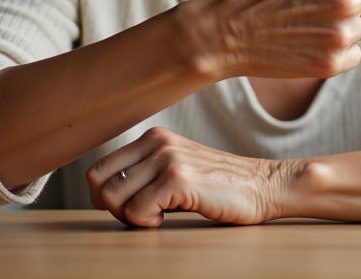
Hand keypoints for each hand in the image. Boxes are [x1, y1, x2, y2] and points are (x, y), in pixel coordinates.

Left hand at [86, 127, 289, 227]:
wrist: (263, 185)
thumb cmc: (220, 185)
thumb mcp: (177, 167)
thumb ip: (145, 172)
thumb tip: (104, 196)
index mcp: (153, 137)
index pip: (98, 168)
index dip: (104, 195)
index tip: (128, 207)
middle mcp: (157, 142)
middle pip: (99, 183)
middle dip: (113, 208)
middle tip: (141, 215)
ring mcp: (167, 158)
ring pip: (114, 198)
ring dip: (130, 217)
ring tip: (158, 215)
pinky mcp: (178, 178)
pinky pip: (136, 211)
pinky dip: (147, 223)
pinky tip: (168, 218)